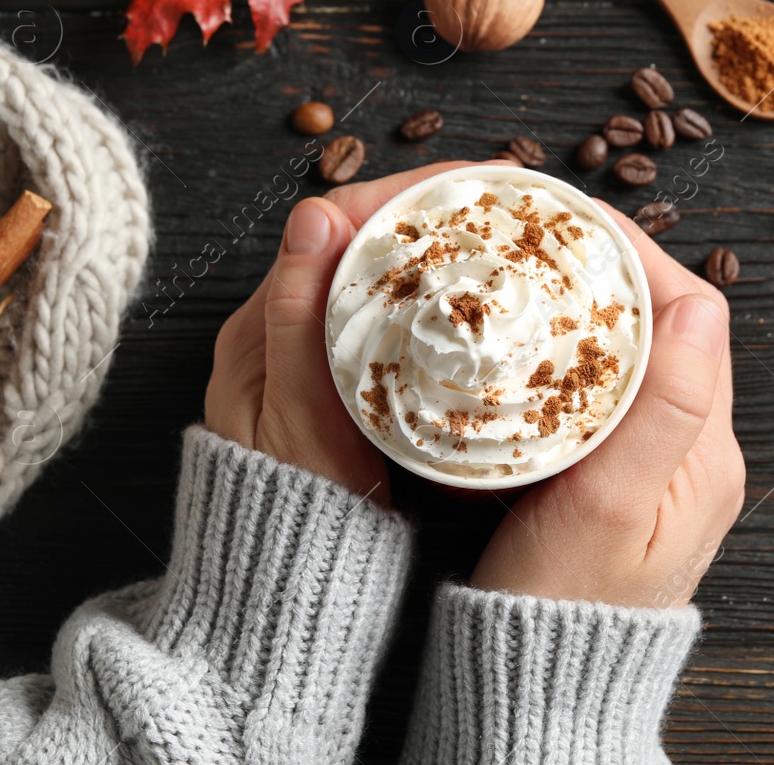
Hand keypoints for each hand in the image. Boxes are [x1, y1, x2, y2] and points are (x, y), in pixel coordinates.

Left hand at [205, 162, 477, 501]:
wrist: (279, 588)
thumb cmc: (283, 511)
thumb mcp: (291, 416)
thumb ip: (296, 318)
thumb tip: (313, 212)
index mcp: (262, 322)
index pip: (337, 222)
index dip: (405, 193)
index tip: (474, 184)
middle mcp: (285, 327)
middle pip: (366, 242)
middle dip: (434, 217)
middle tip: (511, 209)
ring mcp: (316, 357)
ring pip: (385, 281)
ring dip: (441, 257)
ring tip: (509, 244)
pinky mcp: (346, 388)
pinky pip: (394, 324)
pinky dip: (436, 306)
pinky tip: (481, 309)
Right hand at [469, 208, 744, 607]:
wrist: (536, 681)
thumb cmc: (562, 604)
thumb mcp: (609, 505)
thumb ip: (661, 407)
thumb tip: (701, 304)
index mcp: (704, 449)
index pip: (686, 312)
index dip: (628, 252)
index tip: (562, 218)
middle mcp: (691, 448)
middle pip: (659, 321)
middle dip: (599, 265)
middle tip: (526, 231)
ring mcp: (653, 462)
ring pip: (626, 348)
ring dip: (579, 300)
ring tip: (516, 266)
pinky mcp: (613, 475)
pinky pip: (599, 384)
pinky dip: (562, 346)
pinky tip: (516, 336)